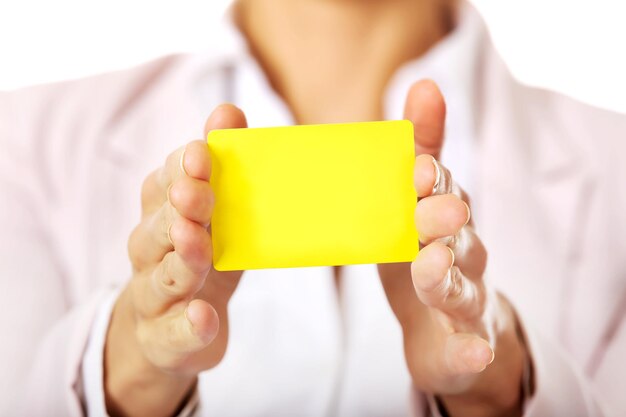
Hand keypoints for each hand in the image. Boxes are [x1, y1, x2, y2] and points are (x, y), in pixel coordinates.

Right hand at [105, 104, 246, 416]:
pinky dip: (187, 325)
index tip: (203, 152)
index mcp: (163, 214)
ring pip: (161, 277)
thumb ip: (221, 165)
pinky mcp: (165, 337)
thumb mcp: (214, 213)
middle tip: (195, 192)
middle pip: (158, 227)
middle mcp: (151, 252)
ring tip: (196, 242)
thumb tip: (228, 109)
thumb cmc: (201, 258)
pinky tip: (203, 317)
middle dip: (178, 208)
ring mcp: (155, 296)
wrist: (172, 329)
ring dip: (180, 258)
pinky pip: (173, 332)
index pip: (164, 184)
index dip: (181, 168)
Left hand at [379, 81, 526, 416]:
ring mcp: (466, 300)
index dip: (432, 180)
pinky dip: (470, 350)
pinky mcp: (464, 342)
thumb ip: (420, 149)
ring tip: (431, 267)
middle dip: (443, 221)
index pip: (442, 192)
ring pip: (461, 288)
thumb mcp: (414, 201)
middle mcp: (462, 256)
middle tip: (432, 209)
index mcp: (443, 219)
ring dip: (447, 277)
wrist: (444, 326)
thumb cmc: (424, 253)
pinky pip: (468, 349)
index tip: (419, 167)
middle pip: (458, 236)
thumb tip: (424, 83)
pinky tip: (471, 350)